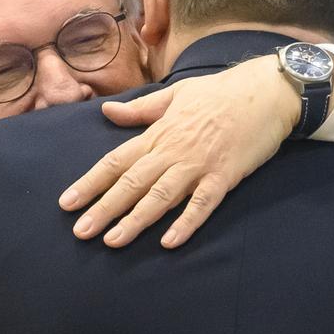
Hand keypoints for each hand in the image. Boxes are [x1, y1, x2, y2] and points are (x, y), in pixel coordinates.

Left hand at [58, 55, 308, 248]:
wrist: (267, 91)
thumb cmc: (220, 92)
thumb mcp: (175, 94)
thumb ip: (140, 110)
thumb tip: (107, 112)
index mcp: (158, 133)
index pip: (116, 161)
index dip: (90, 183)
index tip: (66, 203)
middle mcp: (173, 150)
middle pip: (131, 182)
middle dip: (104, 208)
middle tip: (80, 233)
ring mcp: (199, 164)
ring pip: (161, 196)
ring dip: (136, 219)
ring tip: (113, 241)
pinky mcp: (225, 176)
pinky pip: (202, 203)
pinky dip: (186, 222)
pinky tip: (170, 242)